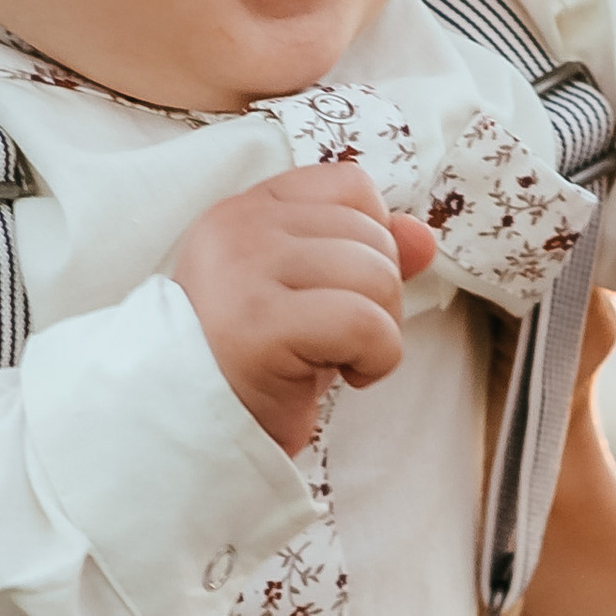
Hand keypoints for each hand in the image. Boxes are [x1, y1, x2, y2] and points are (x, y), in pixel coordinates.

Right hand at [171, 161, 439, 456]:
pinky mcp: (259, 324)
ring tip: (341, 358)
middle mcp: (240, 228)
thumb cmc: (255, 364)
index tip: (343, 290)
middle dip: (381, 295)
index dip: (372, 239)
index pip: (350, 185)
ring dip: (381, 331)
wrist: (193, 430)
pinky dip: (377, 359)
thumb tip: (423, 235)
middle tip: (342, 339)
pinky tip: (347, 378)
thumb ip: (363, 255)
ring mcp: (245, 272)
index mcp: (246, 210)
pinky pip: (364, 323)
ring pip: (376, 276)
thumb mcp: (311, 296)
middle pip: (371, 234)